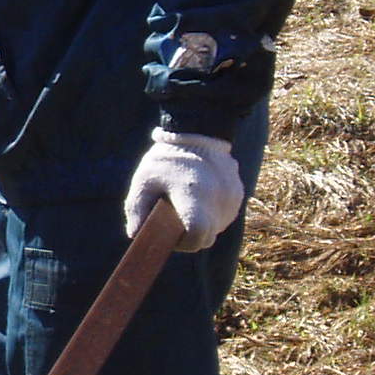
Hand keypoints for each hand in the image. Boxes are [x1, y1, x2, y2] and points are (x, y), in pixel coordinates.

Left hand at [124, 130, 245, 252]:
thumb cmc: (165, 159)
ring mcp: (232, 196)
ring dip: (203, 225)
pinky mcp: (239, 193)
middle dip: (191, 236)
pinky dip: (212, 214)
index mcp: (194, 195)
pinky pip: (225, 215)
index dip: (184, 243)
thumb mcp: (143, 182)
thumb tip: (135, 235)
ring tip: (187, 206)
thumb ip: (136, 210)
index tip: (172, 236)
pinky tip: (199, 199)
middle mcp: (218, 198)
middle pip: (207, 237)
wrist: (197, 131)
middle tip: (175, 222)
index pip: (198, 236)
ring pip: (218, 227)